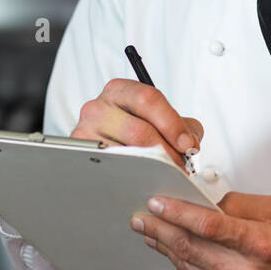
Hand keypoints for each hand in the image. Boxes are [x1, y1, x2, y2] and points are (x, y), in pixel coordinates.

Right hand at [71, 78, 203, 169]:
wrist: (110, 152)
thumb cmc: (136, 132)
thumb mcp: (162, 120)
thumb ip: (183, 127)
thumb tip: (189, 144)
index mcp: (120, 91)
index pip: (148, 99)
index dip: (172, 124)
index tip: (187, 145)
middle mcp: (98, 107)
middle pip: (139, 131)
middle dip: (166, 153)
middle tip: (179, 167)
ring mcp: (85, 131)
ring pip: (126, 154)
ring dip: (152, 169)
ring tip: (164, 175)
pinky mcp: (81, 155)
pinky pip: (112, 169)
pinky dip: (132, 177)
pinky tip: (143, 179)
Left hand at [130, 190, 270, 269]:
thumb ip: (241, 205)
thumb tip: (206, 203)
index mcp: (261, 245)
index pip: (208, 225)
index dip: (177, 212)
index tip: (157, 202)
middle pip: (189, 248)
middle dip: (160, 229)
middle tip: (141, 217)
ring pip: (186, 267)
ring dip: (165, 248)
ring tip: (151, 232)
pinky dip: (184, 266)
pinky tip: (176, 253)